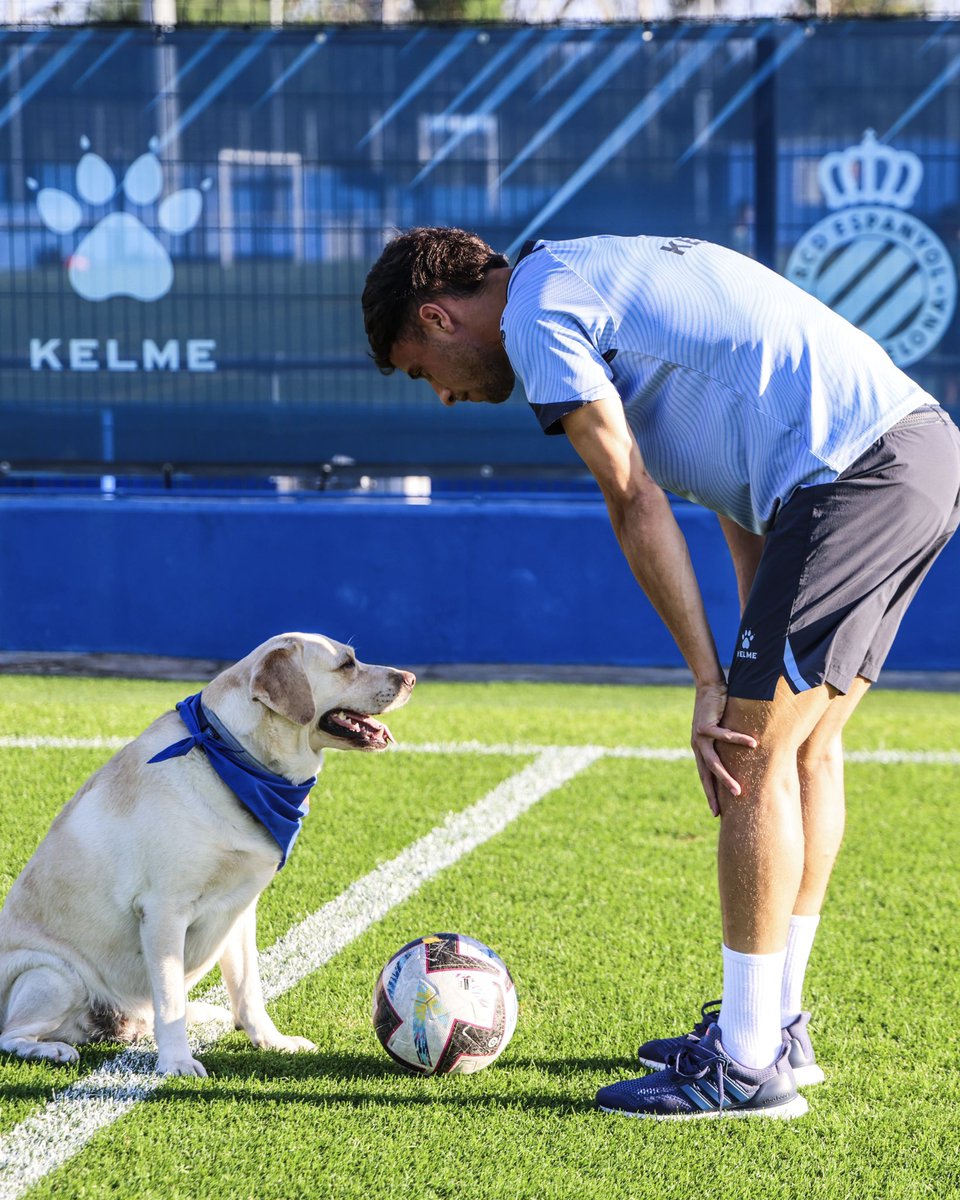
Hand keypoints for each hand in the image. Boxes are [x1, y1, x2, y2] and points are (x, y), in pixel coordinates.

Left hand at [691, 681, 757, 817]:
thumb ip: (731, 746)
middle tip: (722, 812)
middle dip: (714, 793)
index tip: (716, 813)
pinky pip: (725, 736)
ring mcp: (699, 736)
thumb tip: (751, 758)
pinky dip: (739, 740)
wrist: (709, 687)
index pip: (704, 777)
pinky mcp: (705, 725)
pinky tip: (753, 744)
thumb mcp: (724, 731)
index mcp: (701, 750)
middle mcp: (698, 746)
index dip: (710, 794)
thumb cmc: (721, 709)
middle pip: (706, 775)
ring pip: (713, 762)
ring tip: (737, 790)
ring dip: (725, 777)